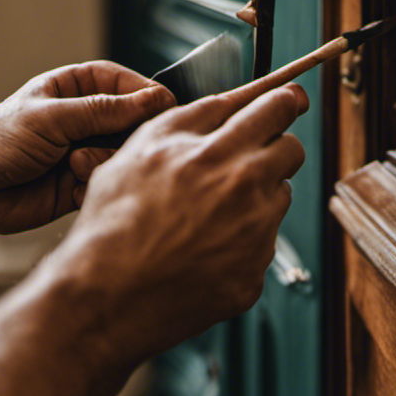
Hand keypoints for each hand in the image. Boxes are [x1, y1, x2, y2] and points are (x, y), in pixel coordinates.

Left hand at [0, 61, 175, 233]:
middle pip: (132, 122)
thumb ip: (104, 111)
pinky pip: (108, 182)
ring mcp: (85, 150)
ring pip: (123, 155)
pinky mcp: (82, 183)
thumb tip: (155, 100)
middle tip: (118, 143)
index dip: (147, 94)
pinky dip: (93, 185)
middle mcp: (84, 119)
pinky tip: (69, 187)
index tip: (167, 107)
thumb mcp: (52, 118)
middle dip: (126, 134)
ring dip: (103, 161)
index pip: (126, 84)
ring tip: (73, 166)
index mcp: (75, 89)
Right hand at [56, 82, 307, 367]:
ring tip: (208, 211)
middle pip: (291, 149)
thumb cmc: (112, 221)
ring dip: (258, 195)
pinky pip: (264, 242)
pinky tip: (204, 248)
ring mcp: (254, 233)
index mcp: (215, 151)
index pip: (274, 108)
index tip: (287, 101)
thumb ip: (195, 117)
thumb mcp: (143, 148)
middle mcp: (243, 188)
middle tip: (247, 157)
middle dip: (274, 146)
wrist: (104, 298)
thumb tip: (239, 97)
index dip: (283, 101)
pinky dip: (243, 240)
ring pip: (279, 195)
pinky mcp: (254, 272)